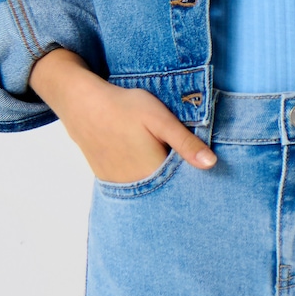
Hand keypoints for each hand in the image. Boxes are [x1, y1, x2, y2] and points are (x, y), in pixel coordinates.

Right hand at [30, 46, 216, 183]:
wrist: (82, 105)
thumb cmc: (124, 107)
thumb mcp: (160, 119)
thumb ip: (185, 143)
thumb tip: (212, 164)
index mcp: (153, 173)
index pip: (183, 186)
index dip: (193, 177)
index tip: (199, 166)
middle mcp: (135, 186)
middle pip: (165, 191)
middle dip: (176, 181)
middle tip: (174, 157)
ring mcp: (119, 186)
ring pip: (148, 190)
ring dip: (158, 181)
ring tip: (155, 156)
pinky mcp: (108, 180)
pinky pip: (132, 187)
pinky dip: (141, 180)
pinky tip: (141, 161)